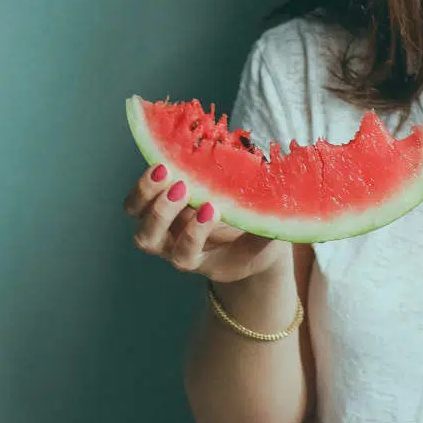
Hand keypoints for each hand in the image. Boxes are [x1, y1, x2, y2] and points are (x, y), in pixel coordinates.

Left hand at [123, 165, 290, 282]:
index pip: (186, 255)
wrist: (239, 241)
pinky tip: (164, 162)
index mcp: (199, 260)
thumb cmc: (254, 241)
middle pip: (150, 239)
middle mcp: (172, 247)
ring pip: (138, 218)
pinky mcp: (155, 208)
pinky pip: (137, 200)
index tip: (213, 208)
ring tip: (166, 170)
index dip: (194, 234)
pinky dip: (145, 183)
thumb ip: (268, 226)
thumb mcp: (265, 239)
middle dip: (163, 212)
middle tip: (183, 187)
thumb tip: (284, 202)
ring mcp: (161, 229)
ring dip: (147, 195)